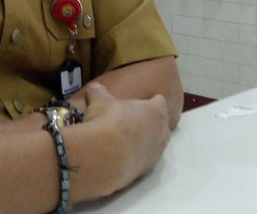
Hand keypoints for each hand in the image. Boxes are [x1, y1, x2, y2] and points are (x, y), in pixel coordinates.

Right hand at [71, 82, 170, 196]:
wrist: (105, 156)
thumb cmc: (108, 120)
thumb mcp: (99, 101)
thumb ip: (99, 93)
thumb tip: (95, 88)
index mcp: (155, 111)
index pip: (160, 102)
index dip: (151, 101)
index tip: (143, 101)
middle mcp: (161, 132)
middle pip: (161, 124)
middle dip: (151, 122)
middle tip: (134, 119)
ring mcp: (156, 153)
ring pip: (156, 144)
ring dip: (146, 141)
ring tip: (129, 139)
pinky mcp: (146, 170)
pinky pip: (145, 159)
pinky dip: (137, 156)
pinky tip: (123, 155)